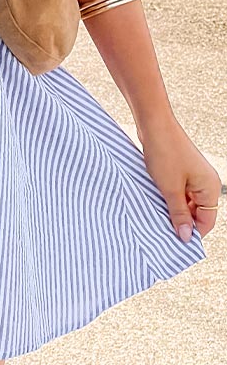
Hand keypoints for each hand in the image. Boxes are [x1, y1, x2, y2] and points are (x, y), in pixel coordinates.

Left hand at [140, 119, 221, 242]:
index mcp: (210, 188)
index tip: (173, 241)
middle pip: (197, 213)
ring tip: (156, 215)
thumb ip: (178, 214)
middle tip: (161, 229)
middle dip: (181, 221)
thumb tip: (186, 237)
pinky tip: (155, 201)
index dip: (191, 232)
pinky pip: (178, 192)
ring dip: (172, 209)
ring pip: (186, 203)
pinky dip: (169, 198)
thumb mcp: (170, 189)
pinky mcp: (181, 170)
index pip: (206, 222)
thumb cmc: (165, 153)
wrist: (154, 124)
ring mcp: (194, 176)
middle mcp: (206, 183)